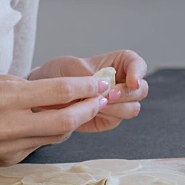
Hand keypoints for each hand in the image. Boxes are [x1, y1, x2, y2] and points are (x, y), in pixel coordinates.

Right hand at [0, 74, 107, 165]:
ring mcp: (7, 148)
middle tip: (101, 99)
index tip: (100, 83)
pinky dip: (51, 133)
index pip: (57, 93)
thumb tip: (66, 93)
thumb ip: (30, 88)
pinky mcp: (8, 160)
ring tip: (82, 107)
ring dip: (73, 122)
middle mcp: (6, 126)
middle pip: (64, 122)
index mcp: (2, 98)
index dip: (84, 87)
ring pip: (56, 137)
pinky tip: (52, 122)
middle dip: (88, 109)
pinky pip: (40, 145)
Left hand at [28, 50, 148, 131]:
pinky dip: (106, 116)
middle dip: (127, 94)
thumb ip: (89, 75)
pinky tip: (90, 111)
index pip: (137, 64)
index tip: (132, 82)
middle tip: (109, 95)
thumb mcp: (69, 67)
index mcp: (118, 63)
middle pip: (141, 90)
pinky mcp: (110, 119)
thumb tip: (106, 87)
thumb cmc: (58, 74)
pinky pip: (117, 120)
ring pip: (133, 108)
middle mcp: (122, 83)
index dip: (138, 72)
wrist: (43, 95)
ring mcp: (118, 103)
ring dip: (117, 108)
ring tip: (94, 103)